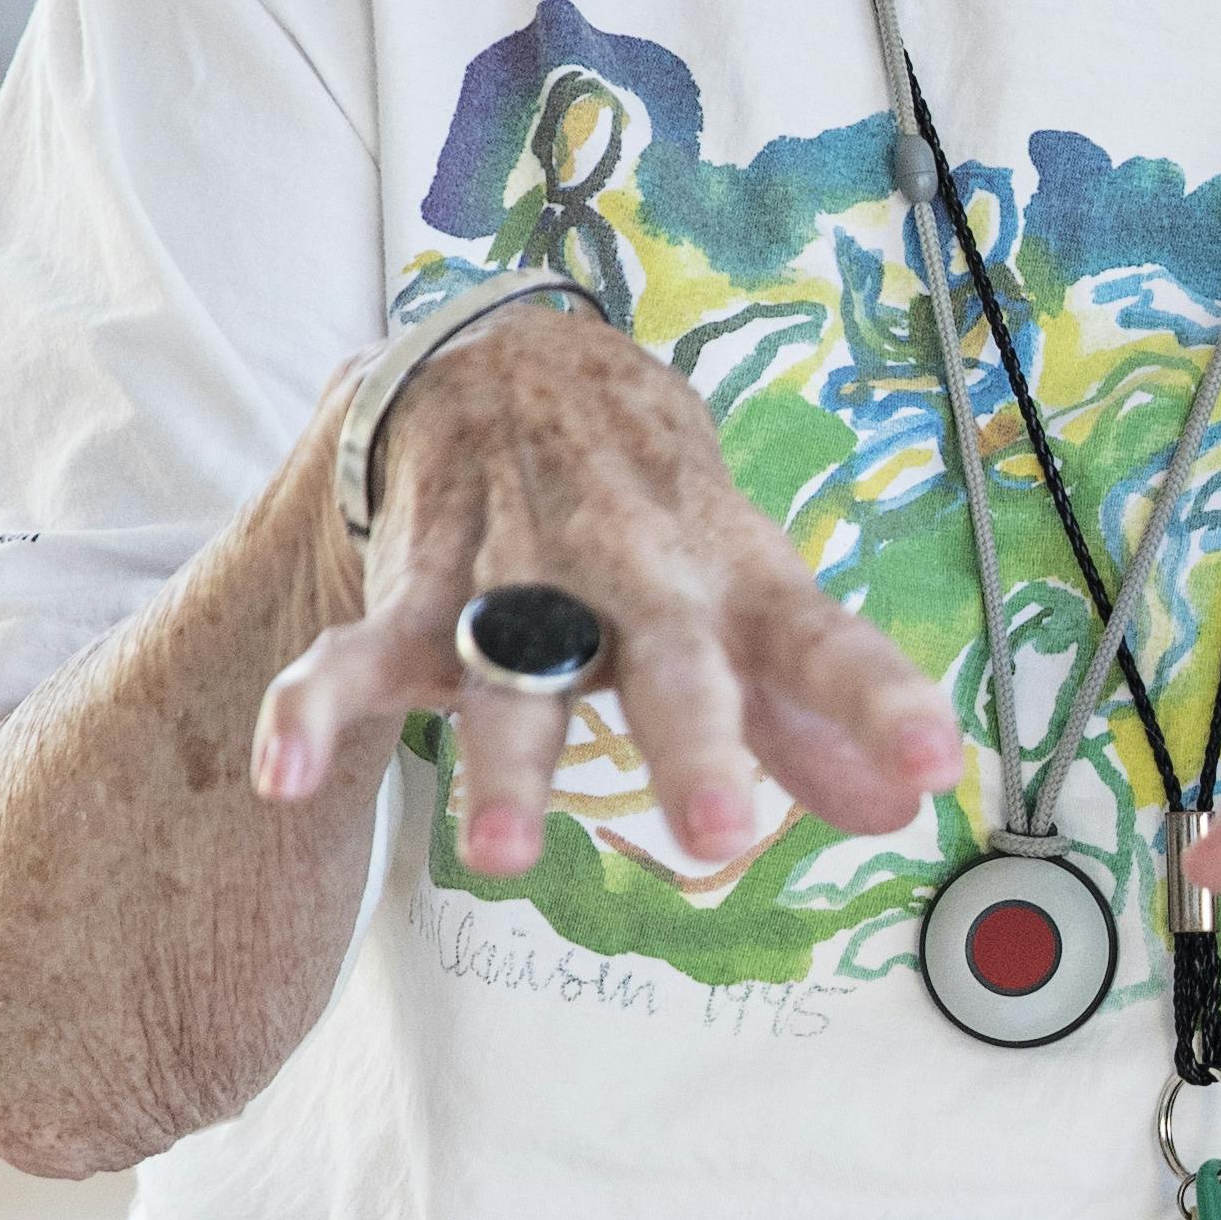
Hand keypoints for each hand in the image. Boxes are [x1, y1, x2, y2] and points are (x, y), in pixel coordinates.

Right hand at [249, 311, 965, 881]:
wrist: (516, 364)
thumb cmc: (651, 517)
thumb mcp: (742, 599)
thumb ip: (811, 716)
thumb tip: (899, 811)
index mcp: (731, 582)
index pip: (824, 642)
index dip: (881, 703)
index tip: (935, 767)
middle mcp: (635, 576)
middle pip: (668, 660)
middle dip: (690, 744)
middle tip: (716, 835)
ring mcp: (520, 576)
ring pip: (510, 668)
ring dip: (502, 760)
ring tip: (502, 855)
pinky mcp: (418, 586)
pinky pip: (355, 652)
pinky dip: (314, 708)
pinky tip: (285, 776)